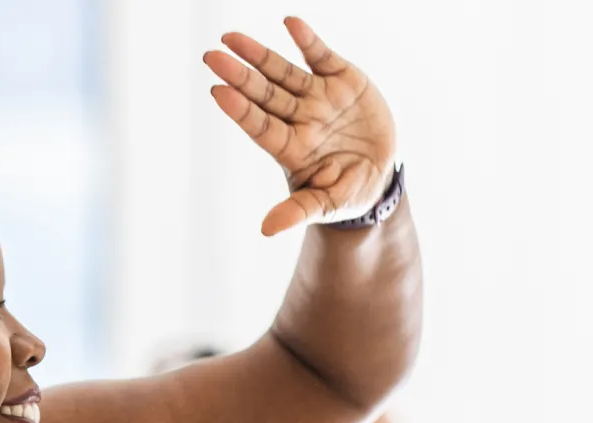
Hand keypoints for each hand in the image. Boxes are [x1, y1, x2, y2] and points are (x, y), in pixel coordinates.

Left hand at [204, 16, 398, 236]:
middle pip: (264, 95)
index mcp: (292, 148)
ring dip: (259, 55)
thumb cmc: (347, 194)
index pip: (260, 126)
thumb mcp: (327, 204)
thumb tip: (266, 230)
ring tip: (231, 38)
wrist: (381, 175)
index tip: (218, 92)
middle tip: (211, 57)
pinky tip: (289, 23)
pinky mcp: (341, 80)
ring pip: (284, 73)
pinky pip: (320, 56)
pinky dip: (306, 40)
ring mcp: (318, 98)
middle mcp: (299, 119)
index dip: (241, 110)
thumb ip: (299, 210)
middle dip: (240, 76)